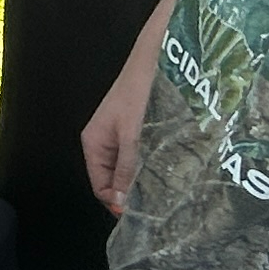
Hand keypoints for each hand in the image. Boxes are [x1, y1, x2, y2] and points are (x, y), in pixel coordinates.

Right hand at [82, 0, 176, 215]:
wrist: (160, 55)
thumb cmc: (142, 91)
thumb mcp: (134, 135)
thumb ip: (130, 170)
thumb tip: (123, 205)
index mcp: (94, 142)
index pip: (101, 186)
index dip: (119, 203)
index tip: (144, 214)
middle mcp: (106, 141)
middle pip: (116, 179)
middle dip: (135, 191)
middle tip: (162, 203)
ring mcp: (124, 134)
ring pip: (133, 167)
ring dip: (149, 178)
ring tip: (170, 188)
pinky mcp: (142, 127)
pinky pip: (145, 154)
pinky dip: (156, 163)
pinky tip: (174, 168)